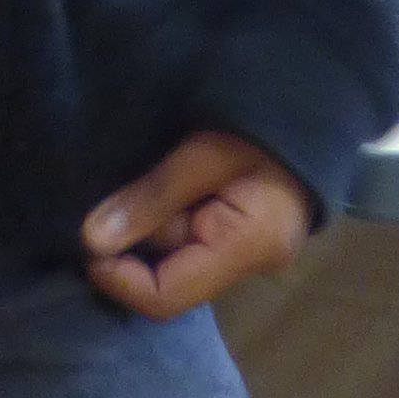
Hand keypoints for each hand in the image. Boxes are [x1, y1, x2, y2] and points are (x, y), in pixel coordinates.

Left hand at [81, 131, 311, 318]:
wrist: (313, 101)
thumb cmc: (264, 123)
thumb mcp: (203, 154)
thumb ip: (150, 198)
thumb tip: (91, 241)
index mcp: (247, 249)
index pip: (167, 296)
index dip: (119, 278)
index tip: (85, 244)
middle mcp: (250, 264)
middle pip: (170, 273)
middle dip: (135, 238)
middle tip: (113, 192)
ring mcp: (248, 250)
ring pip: (176, 253)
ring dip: (150, 222)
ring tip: (141, 177)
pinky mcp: (242, 232)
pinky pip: (190, 237)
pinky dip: (166, 216)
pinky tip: (157, 187)